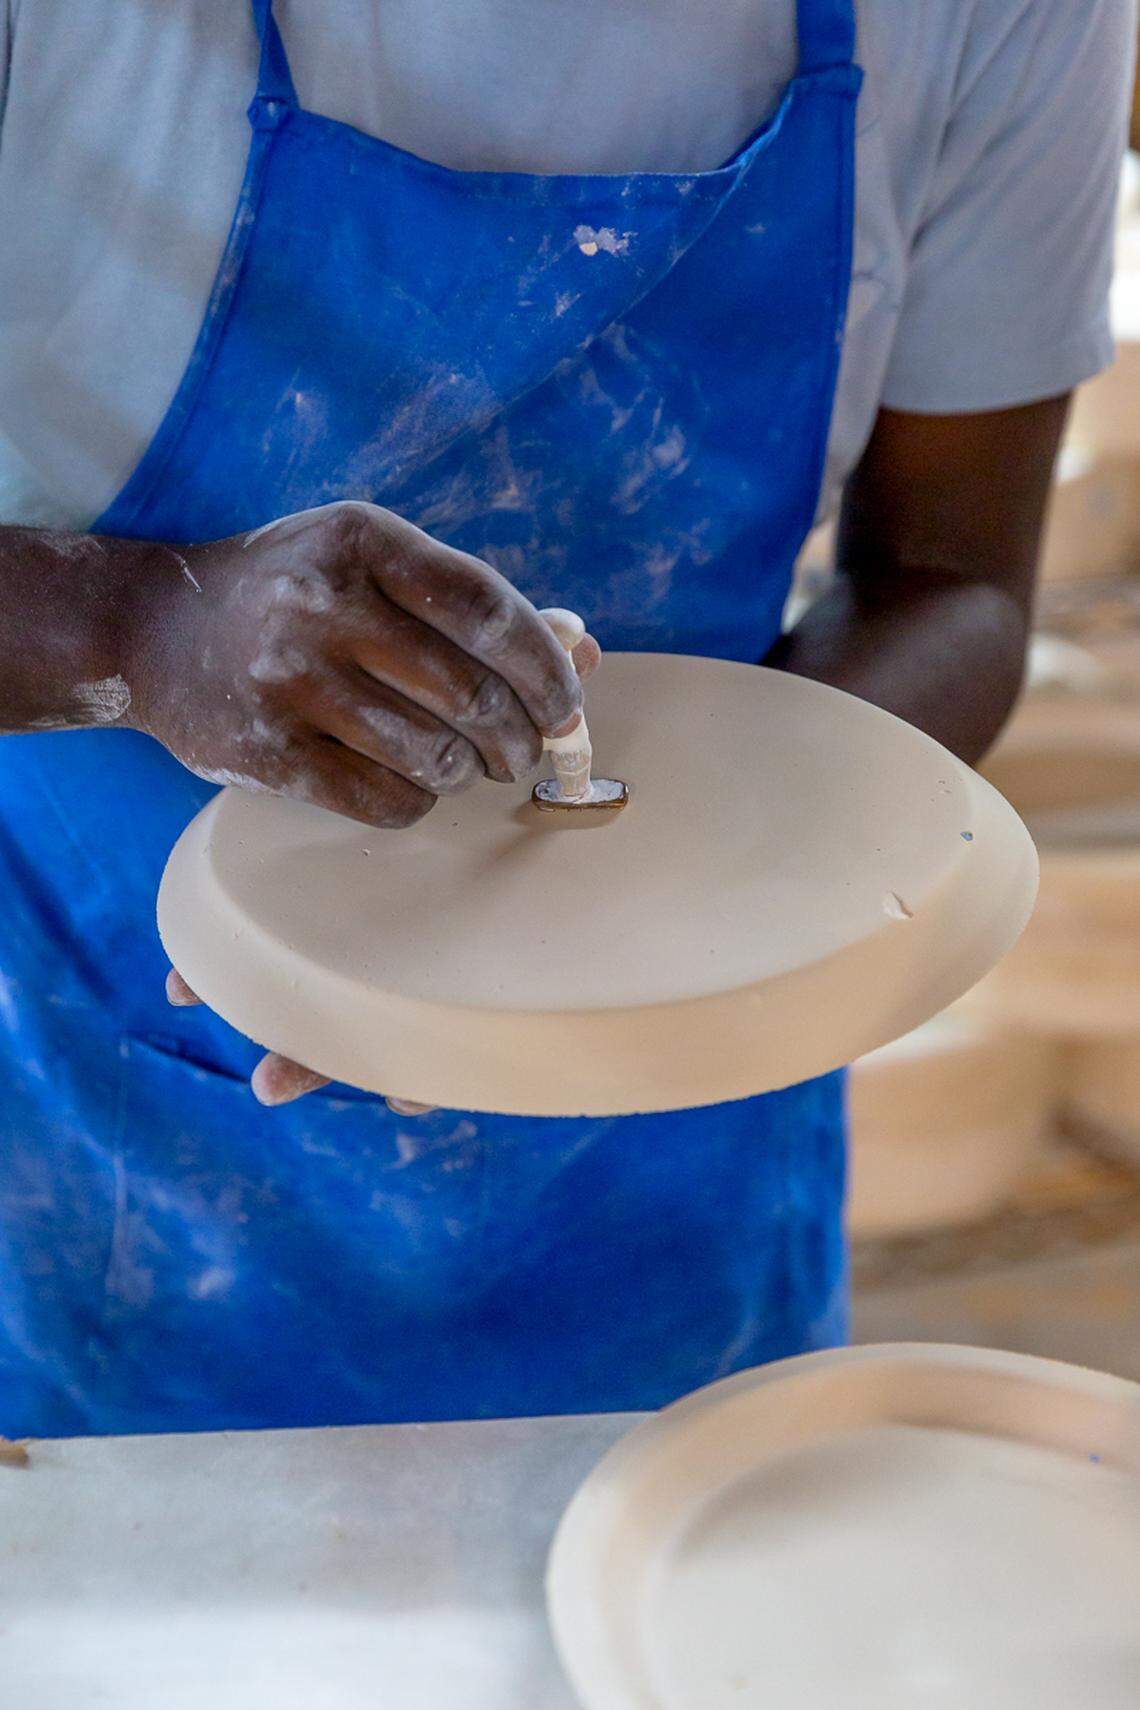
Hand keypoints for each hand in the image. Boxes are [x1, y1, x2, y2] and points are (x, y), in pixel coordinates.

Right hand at [148, 501, 600, 1104]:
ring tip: (467, 766)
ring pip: (435, 756)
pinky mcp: (267, 752)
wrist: (156, 632)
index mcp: (362, 541)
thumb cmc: (294, 593)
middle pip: (472, 695)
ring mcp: (290, 681)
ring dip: (470, 773)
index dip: (547, 669)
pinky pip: (385, 800)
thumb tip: (586, 650)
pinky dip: (419, 802)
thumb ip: (474, 601)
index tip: (569, 707)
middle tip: (524, 753)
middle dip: (520, 738)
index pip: (489, 610)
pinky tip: (415, 785)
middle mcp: (322, 604)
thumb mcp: (374, 563)